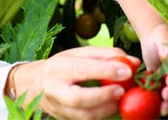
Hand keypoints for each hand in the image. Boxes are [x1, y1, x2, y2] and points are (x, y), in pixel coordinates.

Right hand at [9, 46, 140, 119]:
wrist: (34, 85)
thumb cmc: (62, 66)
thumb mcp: (78, 54)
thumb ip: (105, 55)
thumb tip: (133, 62)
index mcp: (58, 67)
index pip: (83, 68)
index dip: (106, 70)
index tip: (127, 70)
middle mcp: (55, 89)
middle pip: (79, 97)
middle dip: (103, 95)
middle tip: (122, 90)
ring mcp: (58, 108)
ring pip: (84, 115)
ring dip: (106, 109)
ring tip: (120, 100)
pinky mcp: (64, 119)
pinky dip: (102, 115)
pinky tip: (112, 106)